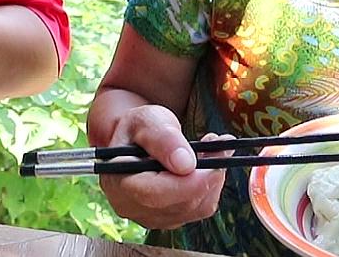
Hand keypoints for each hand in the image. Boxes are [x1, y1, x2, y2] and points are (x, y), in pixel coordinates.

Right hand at [96, 104, 232, 228]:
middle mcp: (131, 206)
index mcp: (117, 182)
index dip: (188, 182)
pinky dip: (211, 186)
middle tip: (221, 144)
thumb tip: (186, 164)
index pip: (154, 195)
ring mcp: (151, 217)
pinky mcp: (170, 219)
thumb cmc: (138, 129)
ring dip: (213, 178)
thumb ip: (163, 138)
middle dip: (208, 175)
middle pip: (180, 204)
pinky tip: (208, 165)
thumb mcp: (146, 120)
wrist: (136, 140)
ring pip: (196, 208)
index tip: (213, 157)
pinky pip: (200, 209)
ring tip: (213, 149)